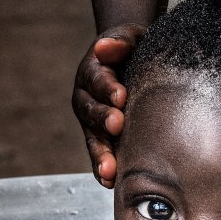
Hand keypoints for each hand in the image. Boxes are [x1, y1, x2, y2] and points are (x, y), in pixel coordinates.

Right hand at [73, 24, 146, 187]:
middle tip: (118, 126)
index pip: (97, 79)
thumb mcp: (131, 37)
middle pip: (90, 110)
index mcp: (92, 72)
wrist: (132, 63)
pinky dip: (103, 168)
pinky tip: (110, 182)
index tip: (121, 96)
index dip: (107, 88)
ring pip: (92, 138)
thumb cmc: (134, 50)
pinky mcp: (101, 138)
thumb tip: (104, 47)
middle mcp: (86, 98)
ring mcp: (91, 121)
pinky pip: (99, 153)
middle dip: (103, 119)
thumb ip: (120, 41)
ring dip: (100, 153)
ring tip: (109, 170)